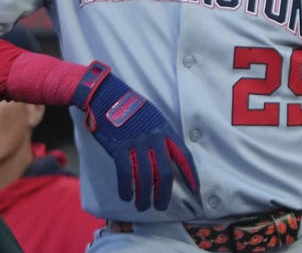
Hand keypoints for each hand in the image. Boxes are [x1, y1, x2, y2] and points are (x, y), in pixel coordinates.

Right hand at [72, 61, 199, 210]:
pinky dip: (126, 187)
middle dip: (165, 193)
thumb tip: (166, 156)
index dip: (191, 175)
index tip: (195, 190)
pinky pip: (125, 173)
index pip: (184, 156)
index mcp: (165, 130)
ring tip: (143, 206)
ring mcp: (137, 142)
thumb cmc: (130, 107)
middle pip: (165, 172)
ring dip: (145, 195)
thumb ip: (161, 135)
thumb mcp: (153, 117)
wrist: (107, 95)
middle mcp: (154, 138)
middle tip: (162, 206)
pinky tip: (127, 196)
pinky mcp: (119, 147)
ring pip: (146, 176)